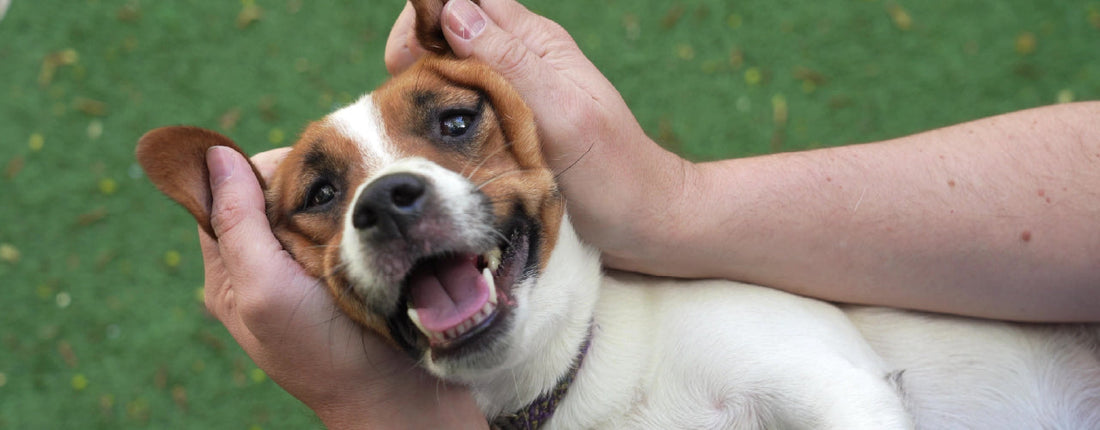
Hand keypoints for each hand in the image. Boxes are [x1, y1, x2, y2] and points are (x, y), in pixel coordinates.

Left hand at [199, 146, 484, 427]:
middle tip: (341, 187)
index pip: (223, 195)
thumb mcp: (263, 290)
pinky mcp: (354, 269)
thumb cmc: (322, 353)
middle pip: (270, 193)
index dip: (254, 172)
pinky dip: (361, 212)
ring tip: (364, 198)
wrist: (395, 396)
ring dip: (337, 194)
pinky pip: (348, 223)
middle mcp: (267, 266)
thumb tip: (214, 155)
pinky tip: (380, 216)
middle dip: (302, 182)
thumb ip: (236, 225)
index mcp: (232, 272)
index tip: (300, 174)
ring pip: (313, 204)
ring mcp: (312, 268)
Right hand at [385, 0, 694, 271]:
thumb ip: (511, 60)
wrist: (645, 224)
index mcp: (537, 42)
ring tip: (412, 123)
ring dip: (425, 85)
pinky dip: (441, 115)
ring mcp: (516, 94)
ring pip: (454, 66)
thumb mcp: (562, 114)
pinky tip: (434, 144)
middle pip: (453, 26)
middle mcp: (523, 60)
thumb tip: (454, 12)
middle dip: (418, 50)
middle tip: (402, 97)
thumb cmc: (612, 172)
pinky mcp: (511, 127)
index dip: (429, 14)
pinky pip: (464, 104)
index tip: (406, 60)